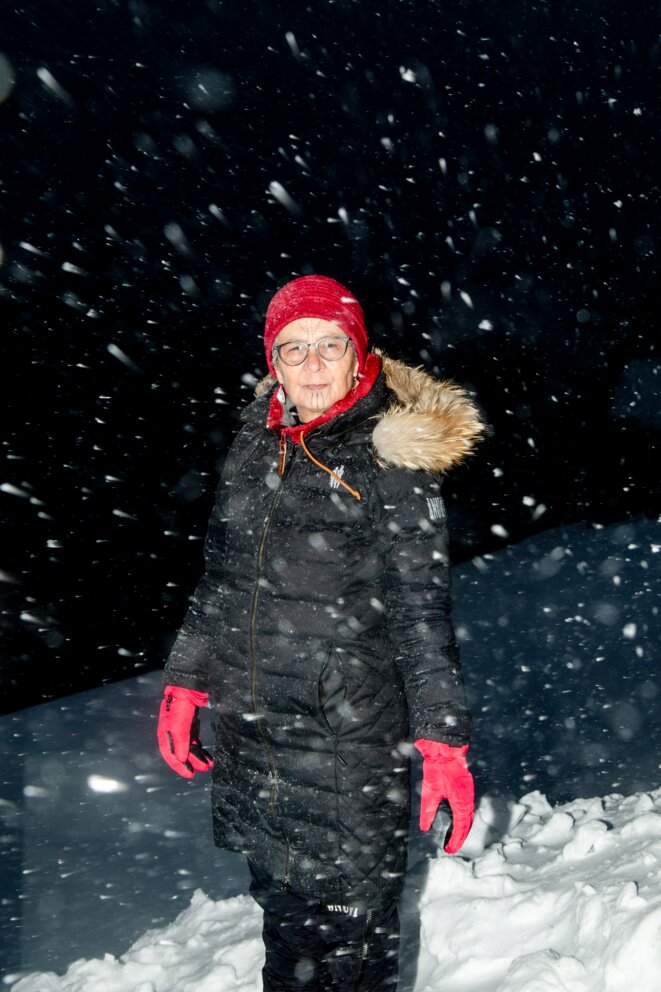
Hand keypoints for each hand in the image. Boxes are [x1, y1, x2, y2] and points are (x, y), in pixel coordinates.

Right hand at [158, 685, 213, 778]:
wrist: (190, 685)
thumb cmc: (181, 705)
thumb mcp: (179, 725)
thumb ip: (180, 743)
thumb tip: (182, 760)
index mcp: (165, 732)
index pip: (170, 754)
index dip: (179, 766)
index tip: (189, 775)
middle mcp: (172, 731)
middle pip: (181, 751)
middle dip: (192, 761)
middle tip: (203, 770)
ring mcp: (182, 727)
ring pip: (189, 747)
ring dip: (198, 756)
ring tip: (208, 765)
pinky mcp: (191, 722)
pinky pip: (195, 739)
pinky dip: (201, 748)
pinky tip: (207, 755)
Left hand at [415, 738, 474, 853]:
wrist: (444, 750)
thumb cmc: (437, 769)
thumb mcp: (430, 792)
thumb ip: (428, 811)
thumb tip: (425, 827)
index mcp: (461, 802)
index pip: (461, 827)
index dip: (456, 840)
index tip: (448, 849)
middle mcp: (468, 800)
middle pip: (467, 824)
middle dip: (460, 837)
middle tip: (451, 848)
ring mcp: (468, 793)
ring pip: (468, 816)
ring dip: (462, 829)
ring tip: (453, 839)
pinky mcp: (466, 788)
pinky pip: (467, 808)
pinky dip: (463, 818)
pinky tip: (456, 822)